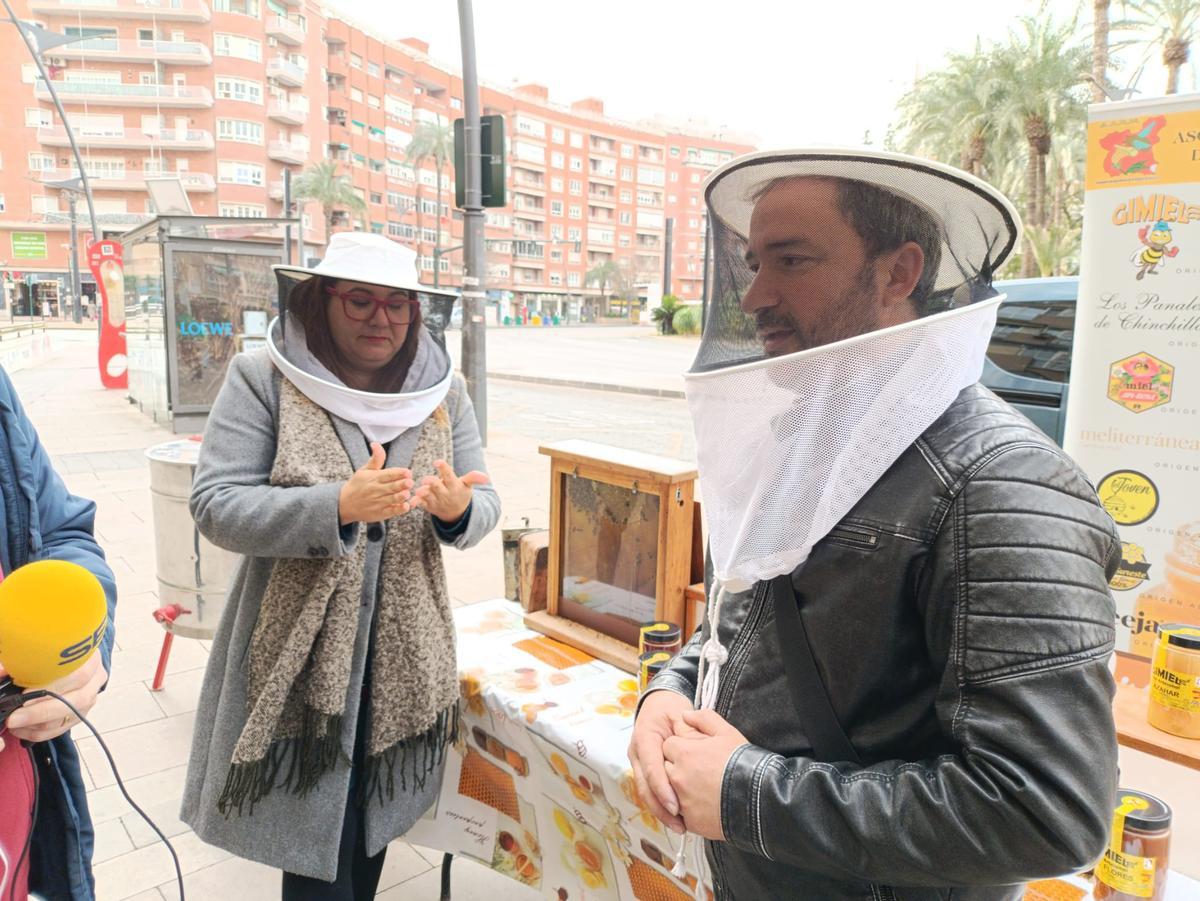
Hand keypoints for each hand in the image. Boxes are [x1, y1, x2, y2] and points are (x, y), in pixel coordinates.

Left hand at [1, 653, 107, 746]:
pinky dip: (40, 733)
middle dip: (41, 712)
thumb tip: (1, 672)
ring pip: (69, 717)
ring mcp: (91, 697)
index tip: (24, 693)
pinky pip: (62, 728)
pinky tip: (22, 728)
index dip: (52, 686)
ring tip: (14, 724)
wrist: (69, 660)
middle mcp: (95, 678)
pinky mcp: (81, 713)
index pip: (78, 674)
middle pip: (76, 700)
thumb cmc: (52, 656)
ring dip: (38, 725)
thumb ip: (21, 661)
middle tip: (14, 717)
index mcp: (89, 657)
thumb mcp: (39, 652)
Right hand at [338, 442, 415, 524]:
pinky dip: (398, 509)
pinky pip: (390, 512)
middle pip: (391, 487)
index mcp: (374, 478)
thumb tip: (375, 443)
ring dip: (400, 496)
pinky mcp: (379, 514)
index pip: (388, 474)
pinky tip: (406, 506)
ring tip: (408, 493)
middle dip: (401, 484)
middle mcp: (376, 490)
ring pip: (392, 499)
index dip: (398, 473)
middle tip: (410, 482)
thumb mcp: (364, 470)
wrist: (344, 504)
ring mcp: (378, 503)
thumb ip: (376, 458)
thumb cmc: (357, 485)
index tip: (407, 472)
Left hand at [413, 460, 488, 523]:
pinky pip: (420, 504)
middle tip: (426, 479)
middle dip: (432, 483)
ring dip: (422, 493)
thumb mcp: (468, 486)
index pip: (449, 476)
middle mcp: (444, 493)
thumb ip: (473, 478)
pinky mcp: (428, 505)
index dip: (444, 469)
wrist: (456, 514)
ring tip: (418, 491)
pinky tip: (411, 500)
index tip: (438, 462)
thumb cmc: (460, 493)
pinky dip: (415, 502)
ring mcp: (436, 500)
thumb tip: (487, 477)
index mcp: (454, 486)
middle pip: (437, 487)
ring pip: (427, 496)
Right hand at [628, 690, 693, 833]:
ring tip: (680, 827)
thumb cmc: (672, 709)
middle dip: (661, 809)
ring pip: (646, 793)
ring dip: (661, 813)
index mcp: (644, 737)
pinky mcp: (644, 771)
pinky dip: (662, 807)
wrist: (658, 704)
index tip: (676, 806)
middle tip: (680, 825)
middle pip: (645, 786)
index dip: (662, 788)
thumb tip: (697, 750)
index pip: (651, 767)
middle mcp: (637, 753)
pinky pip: (651, 792)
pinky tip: (677, 819)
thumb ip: (689, 730)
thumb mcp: (681, 713)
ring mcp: (638, 763)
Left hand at [662, 709, 748, 840]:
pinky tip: (706, 805)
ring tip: (703, 789)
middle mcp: (678, 777)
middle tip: (700, 771)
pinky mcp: (690, 821)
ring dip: (680, 789)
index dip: (681, 748)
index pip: (668, 746)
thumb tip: (684, 714)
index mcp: (684, 753)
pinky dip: (689, 810)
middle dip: (677, 768)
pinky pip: (681, 813)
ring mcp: (682, 801)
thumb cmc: (743, 762)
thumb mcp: (726, 732)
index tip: (695, 753)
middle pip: (666, 768)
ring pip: (670, 792)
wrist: (760, 798)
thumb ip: (703, 719)